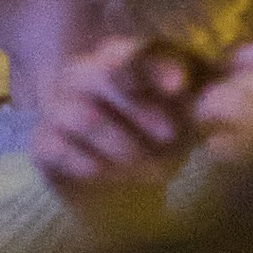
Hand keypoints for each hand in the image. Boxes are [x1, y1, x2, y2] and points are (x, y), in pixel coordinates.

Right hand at [33, 37, 201, 196]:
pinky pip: (58, 147)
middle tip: (171, 137)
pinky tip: (109, 176)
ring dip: (123, 145)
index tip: (179, 87)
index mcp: (119, 61)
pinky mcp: (42, 144)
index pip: (134, 51)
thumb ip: (196, 100)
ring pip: (85, 116)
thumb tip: (210, 85)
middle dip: (141, 108)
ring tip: (151, 171)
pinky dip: (90, 164)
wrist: (127, 201)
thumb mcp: (186, 122)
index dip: (156, 65)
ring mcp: (57, 108)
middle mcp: (82, 76)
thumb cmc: (160, 148)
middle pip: (103, 74)